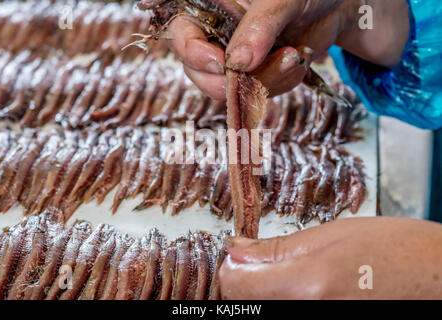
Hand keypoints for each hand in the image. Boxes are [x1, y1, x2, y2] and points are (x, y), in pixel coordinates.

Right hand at [164, 0, 408, 99]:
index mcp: (212, 8)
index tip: (222, 64)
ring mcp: (235, 58)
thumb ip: (259, 26)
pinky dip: (280, 85)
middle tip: (261, 73)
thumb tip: (237, 64)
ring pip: (231, 89)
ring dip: (266, 82)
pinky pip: (257, 94)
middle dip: (233, 80)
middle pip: (199, 72)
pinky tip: (297, 63)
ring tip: (295, 56)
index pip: (182, 36)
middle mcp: (217, 35)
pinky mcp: (255, 75)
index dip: (194, 54)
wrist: (336, 6)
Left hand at [219, 217, 441, 298]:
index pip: (233, 284)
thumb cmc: (398, 251)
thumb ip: (278, 247)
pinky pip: (289, 315)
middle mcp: (307, 316)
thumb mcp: (333, 234)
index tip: (240, 254)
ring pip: (265, 310)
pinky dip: (287, 301)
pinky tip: (306, 288)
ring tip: (292, 274)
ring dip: (266, 292)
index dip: (232, 265)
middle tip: (265, 262)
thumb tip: (236, 250)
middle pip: (244, 304)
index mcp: (307, 286)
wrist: (439, 278)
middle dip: (247, 280)